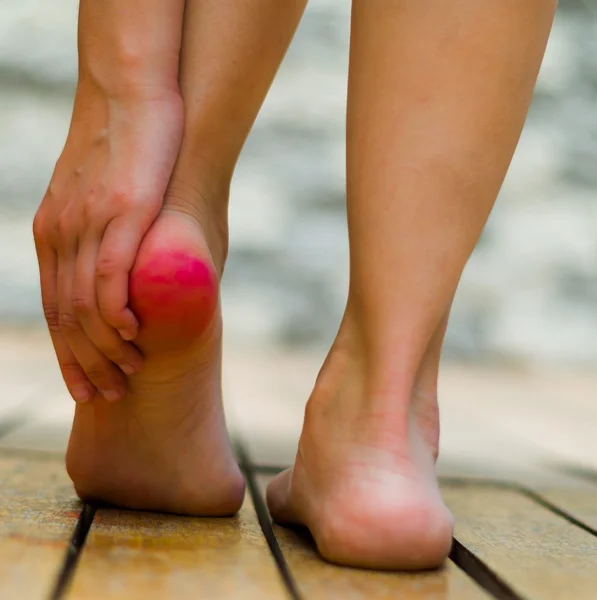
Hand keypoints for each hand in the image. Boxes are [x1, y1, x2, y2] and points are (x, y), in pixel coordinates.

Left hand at [33, 81, 182, 401]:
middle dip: (81, 363)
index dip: (65, 353)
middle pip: (63, 315)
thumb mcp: (114, 202)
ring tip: (124, 376)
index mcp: (54, 233)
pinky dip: (116, 312)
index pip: (53, 308)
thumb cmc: (135, 149)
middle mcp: (60, 232)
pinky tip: (131, 336)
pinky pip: (108, 275)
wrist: (132, 92)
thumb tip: (149, 277)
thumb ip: (120, 243)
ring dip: (102, 348)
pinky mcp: (119, 211)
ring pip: (83, 303)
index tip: (82, 385)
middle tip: (104, 395)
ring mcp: (86, 222)